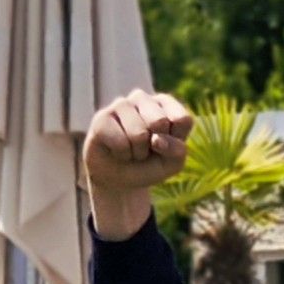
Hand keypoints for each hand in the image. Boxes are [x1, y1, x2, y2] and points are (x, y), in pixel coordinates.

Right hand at [83, 90, 193, 240]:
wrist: (121, 183)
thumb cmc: (150, 168)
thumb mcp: (173, 164)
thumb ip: (178, 149)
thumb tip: (157, 136)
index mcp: (166, 105)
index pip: (182, 117)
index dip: (177, 140)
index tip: (165, 149)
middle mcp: (142, 100)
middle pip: (160, 120)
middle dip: (155, 146)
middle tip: (145, 152)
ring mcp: (119, 106)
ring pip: (139, 130)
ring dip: (137, 152)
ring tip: (131, 153)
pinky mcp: (101, 119)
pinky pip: (120, 138)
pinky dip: (122, 153)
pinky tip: (117, 152)